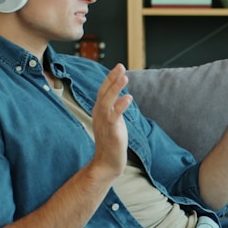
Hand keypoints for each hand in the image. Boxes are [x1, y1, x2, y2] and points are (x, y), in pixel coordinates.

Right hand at [91, 63, 131, 179]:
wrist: (108, 161)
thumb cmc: (112, 141)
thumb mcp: (113, 120)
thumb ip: (115, 108)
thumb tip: (122, 96)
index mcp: (99, 110)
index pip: (103, 91)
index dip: (110, 78)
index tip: (118, 67)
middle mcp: (99, 114)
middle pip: (103, 92)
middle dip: (111, 78)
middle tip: (120, 66)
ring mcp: (104, 122)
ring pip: (107, 102)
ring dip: (115, 89)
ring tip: (124, 77)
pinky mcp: (110, 131)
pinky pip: (114, 116)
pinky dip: (120, 106)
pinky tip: (128, 98)